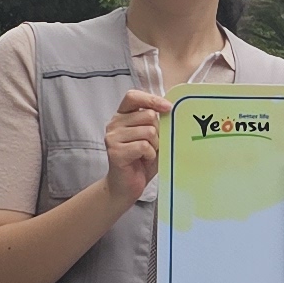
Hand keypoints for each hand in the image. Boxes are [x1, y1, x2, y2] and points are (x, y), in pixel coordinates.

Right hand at [99, 89, 168, 205]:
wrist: (127, 186)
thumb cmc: (141, 160)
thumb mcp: (152, 137)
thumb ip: (156, 122)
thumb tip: (170, 110)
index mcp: (122, 116)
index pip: (133, 96)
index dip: (152, 99)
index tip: (168, 108)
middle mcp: (114, 123)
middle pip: (148, 116)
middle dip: (158, 132)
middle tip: (152, 145)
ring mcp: (112, 137)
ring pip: (148, 131)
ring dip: (154, 146)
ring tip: (146, 154)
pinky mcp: (115, 151)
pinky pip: (143, 146)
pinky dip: (149, 155)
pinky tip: (142, 160)